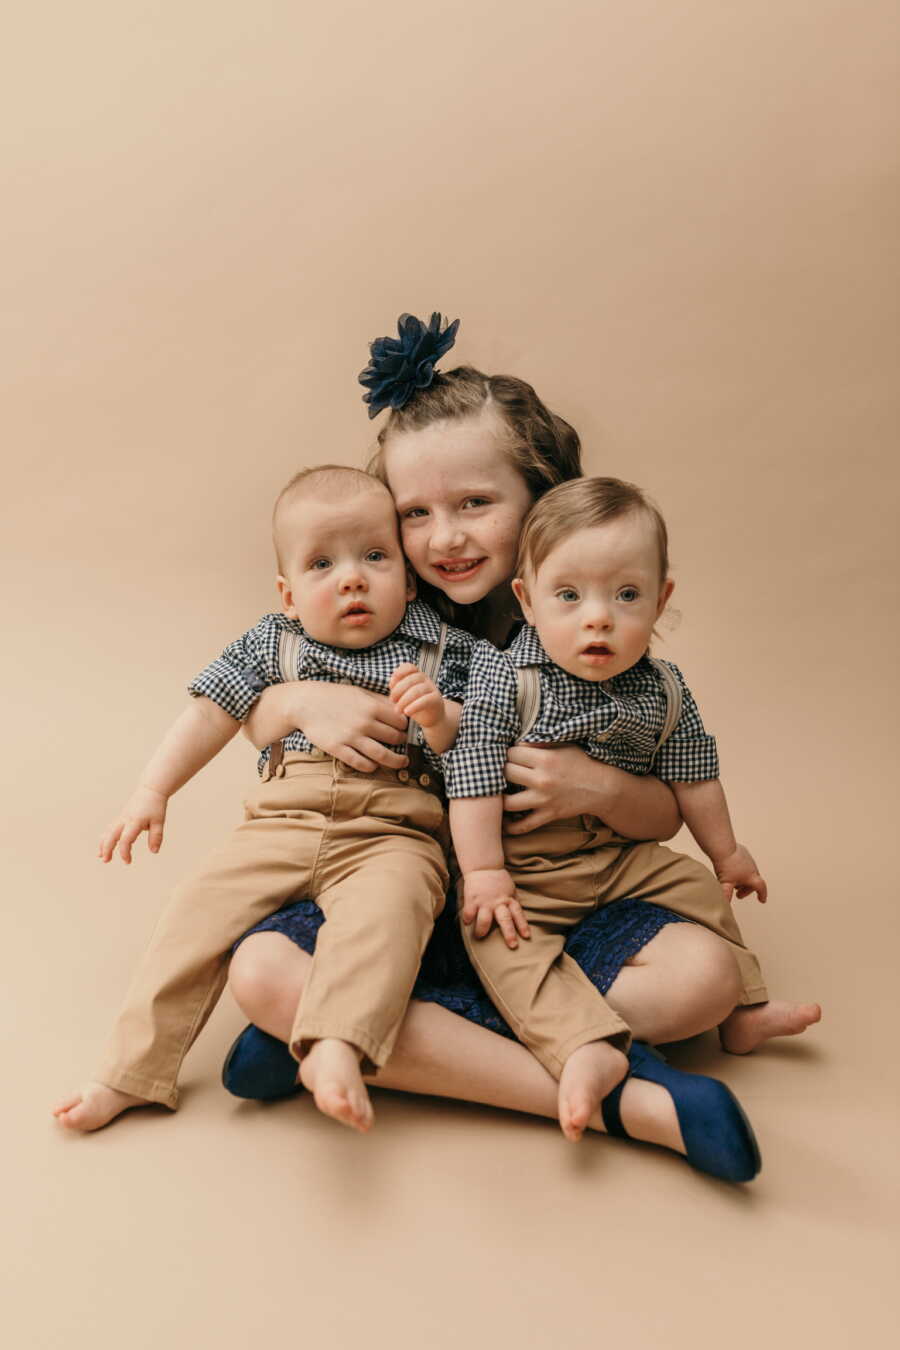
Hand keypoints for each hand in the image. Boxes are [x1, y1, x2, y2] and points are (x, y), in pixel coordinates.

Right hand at [99, 786, 167, 863]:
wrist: (151, 790)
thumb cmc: (155, 806)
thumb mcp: (159, 822)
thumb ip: (156, 837)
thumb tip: (154, 851)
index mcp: (135, 822)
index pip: (126, 840)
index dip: (125, 852)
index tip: (128, 862)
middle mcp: (125, 820)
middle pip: (111, 835)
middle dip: (107, 848)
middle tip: (106, 860)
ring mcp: (121, 818)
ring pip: (108, 831)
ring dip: (103, 844)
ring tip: (100, 856)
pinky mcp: (121, 817)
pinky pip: (110, 828)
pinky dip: (105, 837)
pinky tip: (104, 845)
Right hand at [287, 681, 410, 773]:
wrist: (305, 703)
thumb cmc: (334, 696)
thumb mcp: (359, 692)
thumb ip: (380, 701)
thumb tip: (400, 708)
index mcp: (371, 707)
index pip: (401, 721)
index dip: (405, 726)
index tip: (404, 729)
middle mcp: (364, 723)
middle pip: (394, 738)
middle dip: (402, 742)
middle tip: (403, 744)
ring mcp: (351, 737)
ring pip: (382, 755)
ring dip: (395, 761)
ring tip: (402, 763)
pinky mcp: (338, 748)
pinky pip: (360, 763)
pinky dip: (371, 767)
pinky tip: (374, 765)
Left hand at [389, 663, 443, 728]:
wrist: (431, 718)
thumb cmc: (414, 705)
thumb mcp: (403, 696)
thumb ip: (397, 688)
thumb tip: (392, 683)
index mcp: (416, 675)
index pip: (409, 667)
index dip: (400, 672)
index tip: (391, 683)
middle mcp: (425, 680)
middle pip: (411, 679)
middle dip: (398, 690)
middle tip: (392, 701)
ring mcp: (432, 688)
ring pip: (417, 690)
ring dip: (404, 700)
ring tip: (398, 710)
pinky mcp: (436, 700)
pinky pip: (425, 700)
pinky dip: (414, 706)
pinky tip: (407, 712)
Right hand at [461, 869, 530, 947]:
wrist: (483, 866)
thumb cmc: (498, 880)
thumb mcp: (510, 889)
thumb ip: (513, 902)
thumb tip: (519, 916)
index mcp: (509, 899)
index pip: (518, 914)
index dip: (522, 925)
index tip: (526, 936)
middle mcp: (498, 902)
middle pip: (505, 920)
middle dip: (509, 934)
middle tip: (513, 945)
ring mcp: (485, 901)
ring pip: (485, 920)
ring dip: (482, 930)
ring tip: (480, 936)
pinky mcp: (472, 899)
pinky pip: (469, 913)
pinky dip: (467, 919)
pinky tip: (467, 922)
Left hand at [502, 744, 600, 832]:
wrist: (601, 788)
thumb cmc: (580, 763)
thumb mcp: (562, 746)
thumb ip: (538, 744)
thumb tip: (515, 742)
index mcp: (545, 759)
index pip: (511, 753)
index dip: (509, 753)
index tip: (511, 756)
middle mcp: (542, 780)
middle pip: (506, 773)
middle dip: (503, 771)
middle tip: (505, 772)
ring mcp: (544, 800)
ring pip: (508, 802)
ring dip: (500, 798)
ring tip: (498, 794)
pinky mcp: (548, 815)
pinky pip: (524, 825)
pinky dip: (511, 827)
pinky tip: (504, 822)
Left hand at [715, 844, 767, 902]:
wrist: (723, 848)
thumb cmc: (726, 866)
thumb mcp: (726, 884)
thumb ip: (726, 895)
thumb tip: (725, 905)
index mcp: (751, 876)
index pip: (761, 887)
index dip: (762, 895)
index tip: (762, 900)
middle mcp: (752, 868)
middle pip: (754, 882)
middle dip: (747, 890)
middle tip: (738, 895)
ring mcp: (748, 859)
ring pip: (749, 872)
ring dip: (743, 880)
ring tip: (734, 883)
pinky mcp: (743, 852)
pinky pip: (744, 863)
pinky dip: (740, 870)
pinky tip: (732, 870)